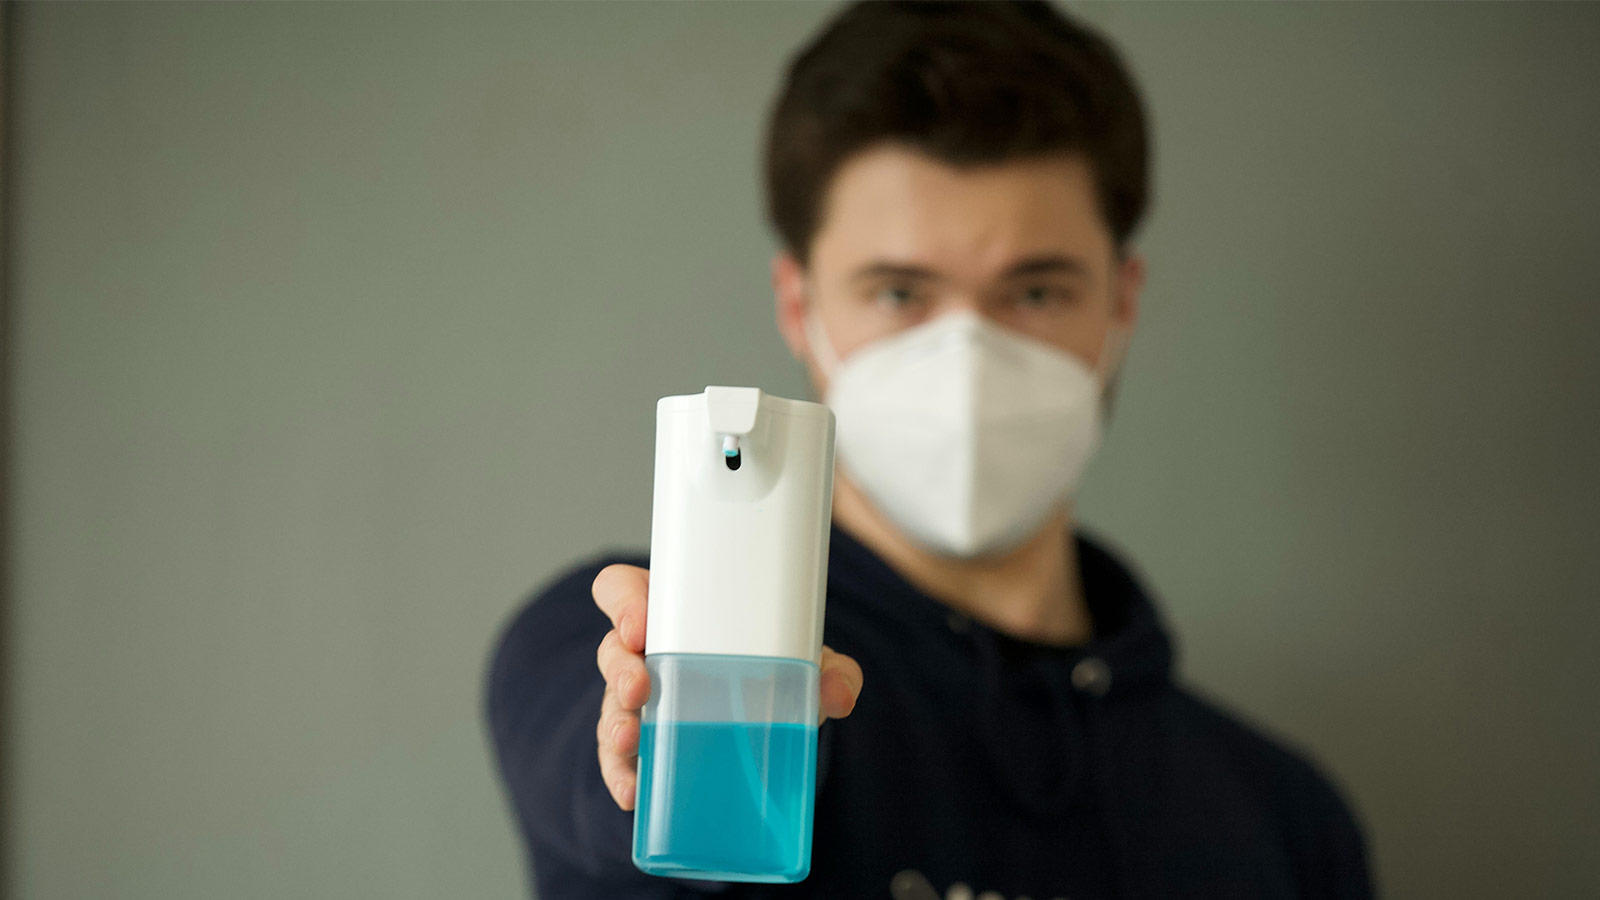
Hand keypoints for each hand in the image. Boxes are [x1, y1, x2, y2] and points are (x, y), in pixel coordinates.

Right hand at [591, 562, 862, 810]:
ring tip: (630, 743)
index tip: (641, 623)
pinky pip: (619, 760)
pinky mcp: (643, 746)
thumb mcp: (807, 662)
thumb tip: (838, 694)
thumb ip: (832, 670)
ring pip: (610, 707)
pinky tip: (634, 795)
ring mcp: (639, 702)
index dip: (622, 601)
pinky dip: (621, 776)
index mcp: (675, 612)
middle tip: (641, 688)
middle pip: (612, 650)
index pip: (623, 589)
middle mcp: (647, 653)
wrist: (777, 717)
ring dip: (614, 725)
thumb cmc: (776, 667)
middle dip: (620, 669)